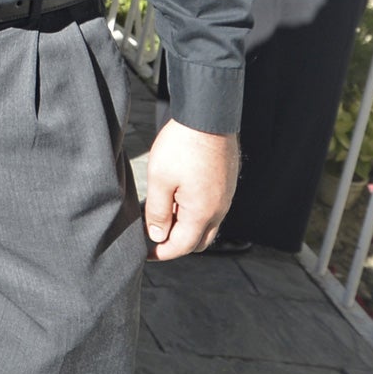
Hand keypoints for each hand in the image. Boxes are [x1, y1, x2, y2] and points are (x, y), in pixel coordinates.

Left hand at [143, 119, 239, 258]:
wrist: (209, 118)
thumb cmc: (181, 147)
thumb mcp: (159, 179)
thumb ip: (158, 211)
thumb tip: (157, 236)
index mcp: (202, 213)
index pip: (182, 246)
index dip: (162, 253)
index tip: (146, 255)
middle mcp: (218, 210)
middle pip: (198, 241)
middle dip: (176, 244)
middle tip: (153, 237)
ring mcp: (225, 197)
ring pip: (206, 225)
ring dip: (185, 227)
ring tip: (162, 215)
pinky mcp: (226, 185)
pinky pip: (212, 209)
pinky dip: (194, 213)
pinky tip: (177, 198)